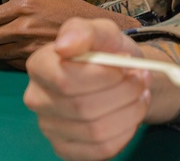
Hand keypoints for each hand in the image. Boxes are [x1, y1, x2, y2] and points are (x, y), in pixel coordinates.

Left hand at [0, 0, 139, 69]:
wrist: (98, 33)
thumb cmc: (73, 12)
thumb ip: (21, 4)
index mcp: (24, 5)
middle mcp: (23, 26)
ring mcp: (28, 47)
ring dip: (2, 50)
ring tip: (19, 44)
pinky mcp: (35, 64)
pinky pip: (12, 65)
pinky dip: (14, 61)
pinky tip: (28, 54)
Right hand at [24, 18, 150, 160]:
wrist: (122, 74)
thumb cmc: (107, 50)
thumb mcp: (102, 31)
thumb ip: (85, 31)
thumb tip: (64, 45)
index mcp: (40, 65)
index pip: (65, 79)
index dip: (103, 75)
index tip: (126, 64)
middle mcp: (37, 98)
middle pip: (82, 107)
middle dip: (123, 93)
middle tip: (142, 78)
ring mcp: (50, 127)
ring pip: (95, 131)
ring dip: (129, 112)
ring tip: (140, 94)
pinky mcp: (66, 149)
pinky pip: (101, 150)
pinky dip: (125, 132)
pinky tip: (130, 114)